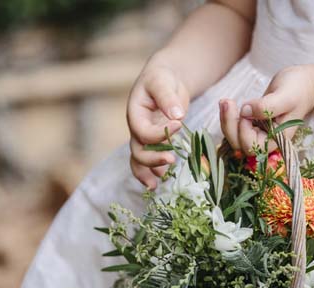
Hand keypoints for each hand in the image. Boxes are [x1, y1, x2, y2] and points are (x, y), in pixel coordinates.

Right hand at [127, 63, 189, 188]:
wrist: (164, 79)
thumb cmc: (161, 77)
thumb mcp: (162, 81)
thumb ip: (167, 98)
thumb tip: (177, 116)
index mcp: (135, 113)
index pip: (142, 131)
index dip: (159, 133)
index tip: (179, 124)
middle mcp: (136, 128)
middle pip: (138, 150)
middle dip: (152, 159)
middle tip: (172, 160)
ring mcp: (143, 138)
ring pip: (139, 160)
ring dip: (147, 172)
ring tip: (156, 184)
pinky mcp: (154, 143)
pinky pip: (148, 161)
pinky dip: (152, 172)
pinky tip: (160, 181)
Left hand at [219, 65, 313, 153]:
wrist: (305, 84)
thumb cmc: (299, 89)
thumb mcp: (286, 96)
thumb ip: (268, 106)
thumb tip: (245, 110)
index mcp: (276, 140)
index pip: (252, 147)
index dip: (244, 132)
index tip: (247, 109)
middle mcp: (266, 140)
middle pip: (239, 144)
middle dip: (229, 124)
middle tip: (226, 101)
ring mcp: (258, 133)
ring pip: (234, 137)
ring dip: (226, 120)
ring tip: (225, 101)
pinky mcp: (253, 124)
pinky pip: (235, 127)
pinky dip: (228, 116)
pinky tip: (226, 102)